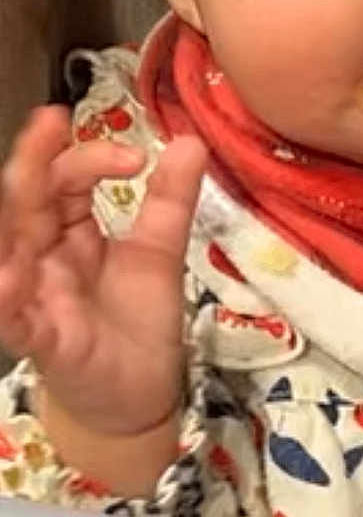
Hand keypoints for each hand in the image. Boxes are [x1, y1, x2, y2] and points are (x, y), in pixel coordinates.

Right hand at [0, 105, 206, 436]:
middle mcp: (41, 258)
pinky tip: (8, 276)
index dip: (91, 159)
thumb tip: (190, 140)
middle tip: (49, 120)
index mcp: (67, 233)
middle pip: (26, 202)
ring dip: (8, 220)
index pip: (64, 180)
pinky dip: (5, 295)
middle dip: (34, 160)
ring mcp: (34, 298)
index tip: (135, 158)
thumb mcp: (158, 254)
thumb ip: (169, 201)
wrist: (139, 396)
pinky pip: (11, 317)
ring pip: (7, 250)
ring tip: (20, 180)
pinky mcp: (39, 340)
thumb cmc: (136, 323)